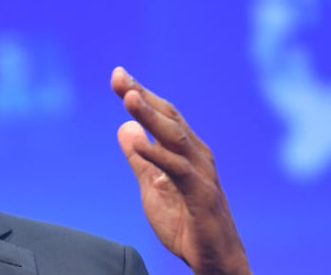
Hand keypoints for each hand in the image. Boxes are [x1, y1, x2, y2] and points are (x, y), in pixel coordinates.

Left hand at [111, 67, 250, 274]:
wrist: (213, 260)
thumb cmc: (186, 222)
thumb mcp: (152, 186)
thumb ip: (140, 158)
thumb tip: (124, 127)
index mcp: (185, 151)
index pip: (161, 115)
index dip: (140, 93)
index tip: (117, 75)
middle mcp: (196, 155)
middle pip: (168, 117)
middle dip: (142, 95)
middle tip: (119, 76)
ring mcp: (201, 174)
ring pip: (174, 136)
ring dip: (150, 115)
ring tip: (127, 98)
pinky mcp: (202, 195)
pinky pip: (178, 170)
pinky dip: (157, 154)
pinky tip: (137, 142)